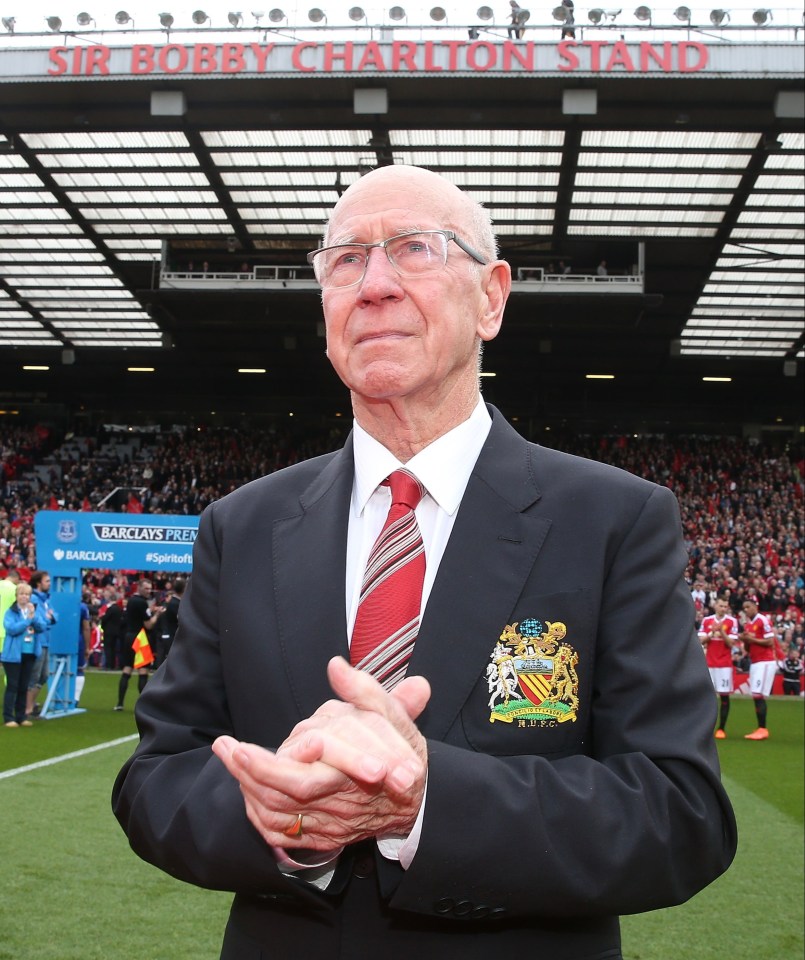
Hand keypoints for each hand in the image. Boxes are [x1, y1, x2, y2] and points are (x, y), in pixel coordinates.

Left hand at [212, 658, 430, 851]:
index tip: (239, 745)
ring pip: (279, 816)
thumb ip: (364, 691)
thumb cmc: (404, 755)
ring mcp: (329, 826)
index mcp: (355, 778)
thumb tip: (335, 666)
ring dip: (248, 788)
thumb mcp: (393, 717)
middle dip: (250, 774)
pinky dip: (259, 814)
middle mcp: (340, 807)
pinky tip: (246, 789)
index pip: (305, 780)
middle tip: (227, 749)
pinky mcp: (323, 837)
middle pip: (284, 800)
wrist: (418, 803)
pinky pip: (283, 833)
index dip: (268, 767)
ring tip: (228, 757)